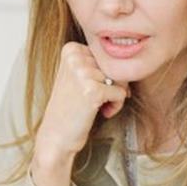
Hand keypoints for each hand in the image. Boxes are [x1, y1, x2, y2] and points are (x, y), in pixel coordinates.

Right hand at [35, 42, 129, 160]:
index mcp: (71, 50)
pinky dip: (116, 106)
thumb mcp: (78, 76)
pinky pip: (121, 93)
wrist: (56, 135)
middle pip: (115, 64)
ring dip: (114, 95)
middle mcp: (75, 58)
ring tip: (96, 106)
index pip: (106, 54)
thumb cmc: (70, 108)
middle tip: (95, 98)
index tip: (91, 86)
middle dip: (112, 84)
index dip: (105, 74)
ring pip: (120, 78)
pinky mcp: (92, 91)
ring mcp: (83, 74)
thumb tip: (130, 63)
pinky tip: (100, 112)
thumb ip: (98, 63)